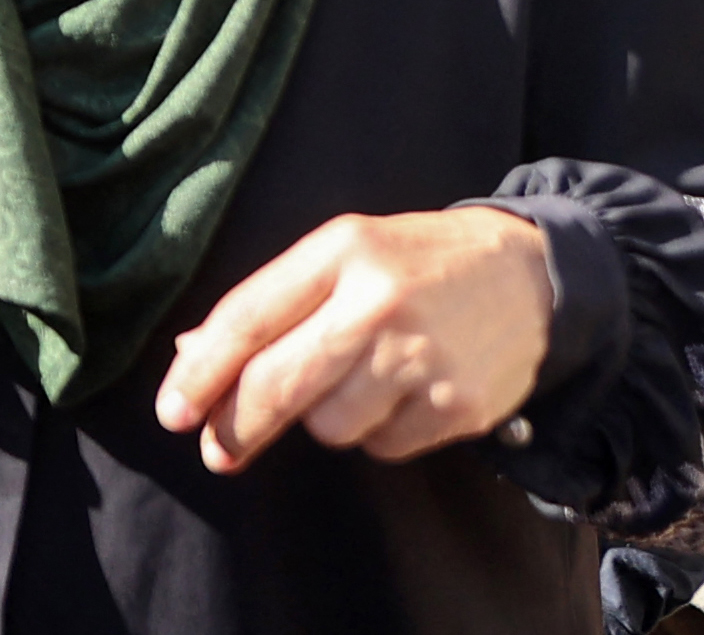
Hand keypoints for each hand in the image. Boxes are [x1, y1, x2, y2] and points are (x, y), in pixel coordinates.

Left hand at [156, 208, 552, 471]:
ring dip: (325, 420)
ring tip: (356, 382)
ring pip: (330, 426)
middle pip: (280, 384)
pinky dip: (379, 432)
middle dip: (236, 426)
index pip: (248, 320)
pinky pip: (384, 446)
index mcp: (339, 252)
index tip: (172, 413)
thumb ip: (270, 303)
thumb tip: (191, 355)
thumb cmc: (412, 265)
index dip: (201, 373)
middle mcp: (378, 302)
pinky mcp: (460, 405)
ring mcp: (423, 357)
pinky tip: (402, 395)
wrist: (532, 275)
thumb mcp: (340, 255)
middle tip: (214, 452)